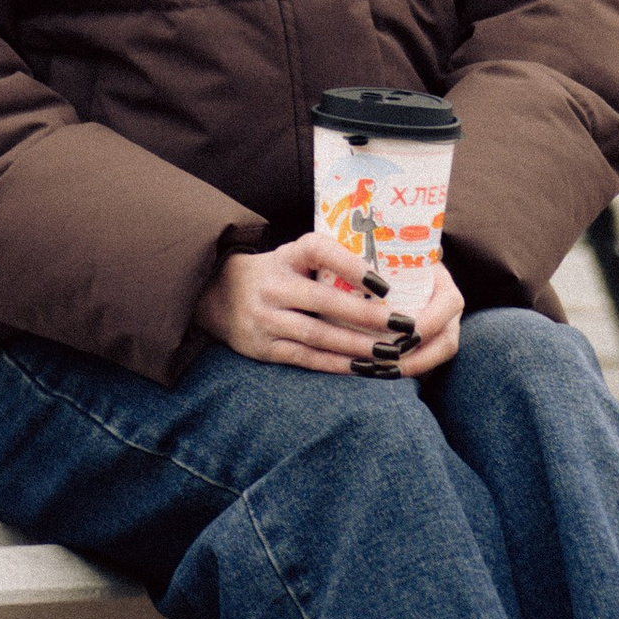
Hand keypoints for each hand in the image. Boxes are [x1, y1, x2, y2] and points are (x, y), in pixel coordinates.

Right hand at [194, 232, 463, 376]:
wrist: (216, 296)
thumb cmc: (274, 274)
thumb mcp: (291, 256)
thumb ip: (328, 262)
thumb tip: (388, 272)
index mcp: (284, 255)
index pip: (317, 250)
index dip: (350, 264)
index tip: (384, 282)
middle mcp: (272, 285)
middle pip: (322, 301)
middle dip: (365, 315)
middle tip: (402, 324)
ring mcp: (265, 318)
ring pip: (317, 335)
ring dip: (356, 346)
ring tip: (390, 353)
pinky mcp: (263, 347)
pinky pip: (306, 358)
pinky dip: (337, 364)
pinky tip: (364, 368)